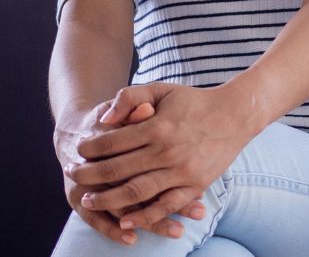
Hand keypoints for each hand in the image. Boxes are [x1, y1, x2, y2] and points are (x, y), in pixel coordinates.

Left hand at [66, 83, 257, 231]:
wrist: (235, 114)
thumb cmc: (194, 101)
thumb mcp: (162, 89)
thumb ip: (130, 97)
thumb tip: (103, 119)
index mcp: (157, 126)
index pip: (112, 142)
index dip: (89, 149)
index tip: (78, 151)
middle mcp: (168, 151)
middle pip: (118, 170)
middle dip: (89, 175)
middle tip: (72, 174)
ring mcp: (182, 171)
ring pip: (137, 192)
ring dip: (108, 199)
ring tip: (89, 200)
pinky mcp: (195, 185)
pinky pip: (166, 206)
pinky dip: (144, 216)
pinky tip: (125, 219)